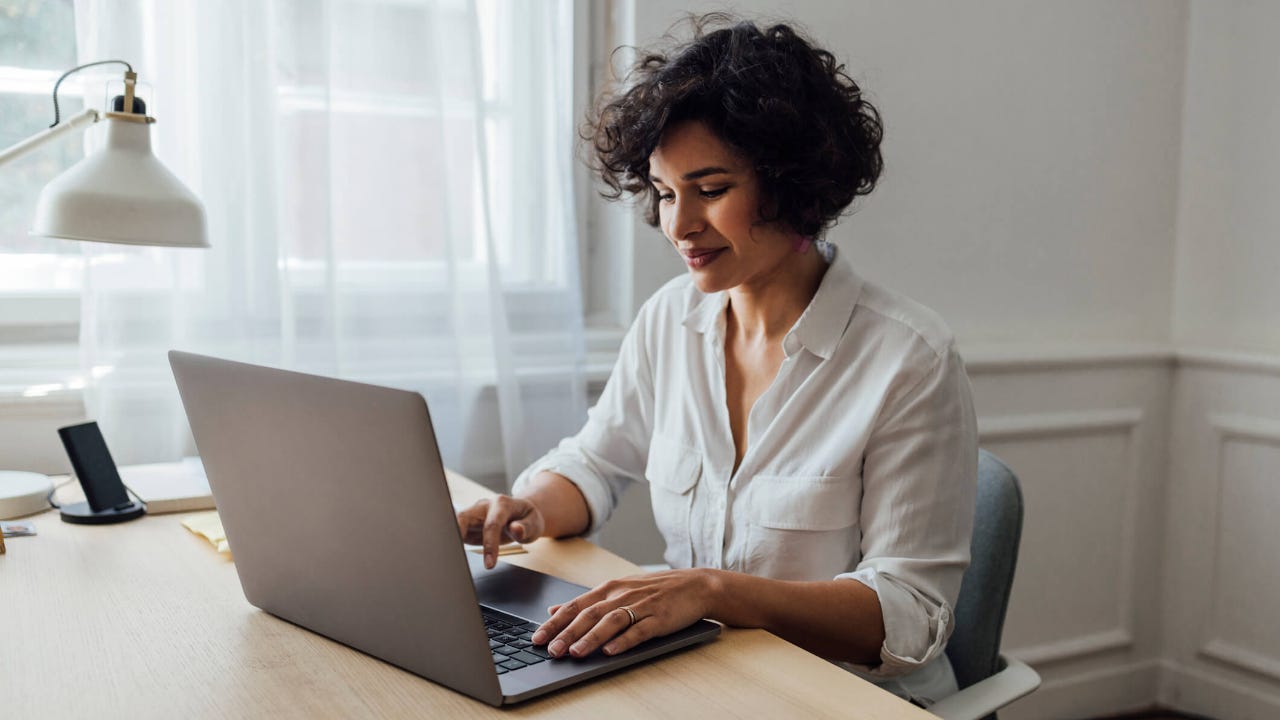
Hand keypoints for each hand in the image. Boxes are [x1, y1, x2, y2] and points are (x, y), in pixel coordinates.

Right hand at [456, 495, 544, 568]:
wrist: (523, 515)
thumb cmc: (528, 519)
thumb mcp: (534, 523)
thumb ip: (526, 527)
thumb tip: (516, 529)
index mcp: (502, 504)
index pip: (492, 524)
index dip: (489, 544)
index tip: (490, 564)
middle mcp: (484, 506)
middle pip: (464, 517)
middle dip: (456, 534)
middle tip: (454, 556)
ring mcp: (474, 514)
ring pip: (455, 523)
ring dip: (451, 539)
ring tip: (449, 558)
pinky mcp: (468, 525)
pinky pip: (456, 533)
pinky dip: (453, 544)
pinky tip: (451, 557)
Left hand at [531, 569, 715, 657]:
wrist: (695, 585)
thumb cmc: (655, 590)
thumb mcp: (619, 589)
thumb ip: (587, 601)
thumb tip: (555, 610)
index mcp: (609, 588)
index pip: (575, 605)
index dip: (555, 622)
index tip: (537, 637)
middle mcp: (622, 595)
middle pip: (589, 614)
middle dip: (567, 632)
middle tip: (550, 650)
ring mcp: (642, 606)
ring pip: (611, 621)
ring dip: (591, 638)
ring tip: (575, 653)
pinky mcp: (659, 618)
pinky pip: (639, 630)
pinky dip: (624, 641)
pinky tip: (611, 651)